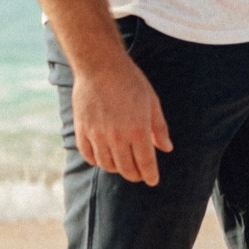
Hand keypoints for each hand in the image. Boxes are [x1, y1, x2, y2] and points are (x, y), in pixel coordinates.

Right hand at [71, 52, 172, 184]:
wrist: (101, 67)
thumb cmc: (131, 83)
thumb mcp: (152, 103)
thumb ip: (159, 128)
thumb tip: (167, 148)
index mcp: (138, 130)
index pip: (145, 163)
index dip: (150, 175)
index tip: (152, 181)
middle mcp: (117, 137)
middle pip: (126, 168)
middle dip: (135, 175)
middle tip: (139, 175)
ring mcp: (97, 135)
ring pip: (107, 165)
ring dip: (117, 169)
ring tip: (123, 165)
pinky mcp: (82, 130)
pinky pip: (88, 155)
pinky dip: (97, 161)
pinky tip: (103, 158)